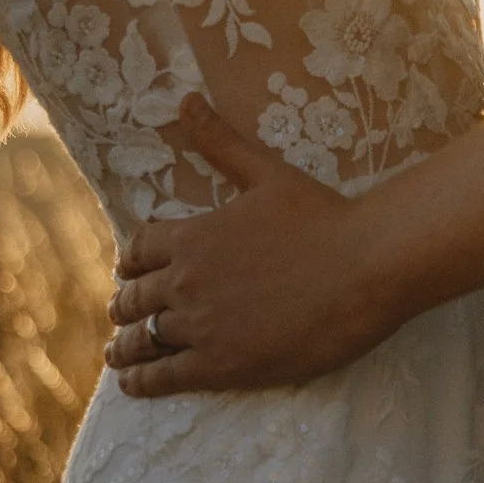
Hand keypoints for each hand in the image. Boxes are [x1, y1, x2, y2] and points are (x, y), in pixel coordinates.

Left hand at [104, 97, 402, 394]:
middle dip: (125, 304)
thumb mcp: (266, 172)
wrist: (365, 267)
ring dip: (124, 346)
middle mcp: (185, 282)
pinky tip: (131, 382)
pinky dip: (140, 381)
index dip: (131, 260)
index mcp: (192, 236)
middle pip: (134, 297)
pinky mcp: (221, 367)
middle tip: (122, 312)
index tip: (129, 270)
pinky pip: (163, 378)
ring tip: (118, 352)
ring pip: (141, 340)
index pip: (139, 249)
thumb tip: (185, 100)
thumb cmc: (322, 216)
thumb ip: (220, 141)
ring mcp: (200, 327)